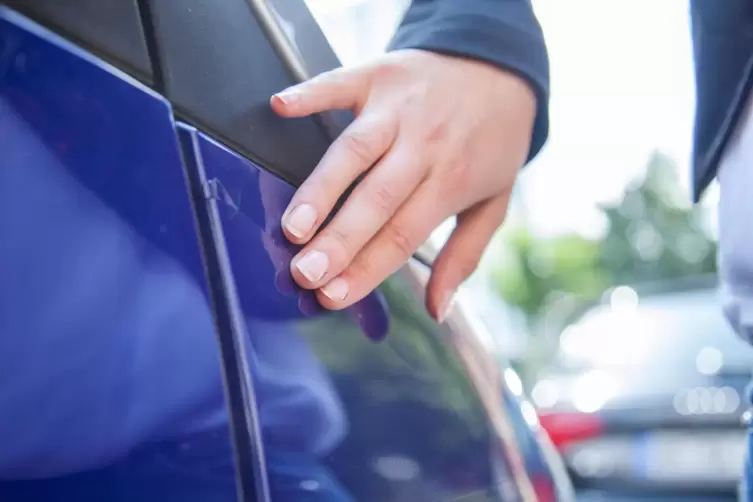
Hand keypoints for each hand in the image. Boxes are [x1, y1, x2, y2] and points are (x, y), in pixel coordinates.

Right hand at [271, 49, 535, 321]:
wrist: (502, 65)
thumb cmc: (494, 141)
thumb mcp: (495, 202)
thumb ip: (464, 258)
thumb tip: (437, 312)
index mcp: (451, 181)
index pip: (403, 234)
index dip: (366, 268)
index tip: (331, 297)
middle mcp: (424, 145)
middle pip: (377, 199)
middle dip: (339, 240)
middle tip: (304, 273)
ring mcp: (399, 107)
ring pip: (355, 151)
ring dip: (322, 188)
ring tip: (293, 225)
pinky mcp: (379, 73)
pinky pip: (340, 83)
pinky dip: (310, 94)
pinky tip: (280, 107)